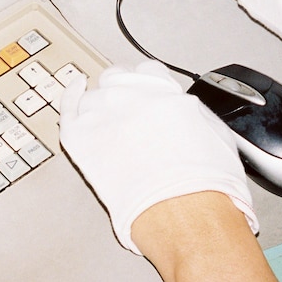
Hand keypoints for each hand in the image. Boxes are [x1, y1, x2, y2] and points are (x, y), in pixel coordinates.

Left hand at [59, 61, 257, 253]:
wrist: (184, 210)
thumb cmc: (204, 180)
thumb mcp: (214, 132)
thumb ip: (192, 113)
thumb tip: (185, 114)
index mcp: (163, 89)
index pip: (147, 71)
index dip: (145, 85)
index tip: (145, 95)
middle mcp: (131, 94)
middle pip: (117, 79)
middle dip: (122, 92)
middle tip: (128, 111)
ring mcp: (103, 114)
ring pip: (94, 96)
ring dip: (100, 106)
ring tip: (107, 123)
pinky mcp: (81, 137)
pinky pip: (68, 109)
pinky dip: (69, 97)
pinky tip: (73, 92)